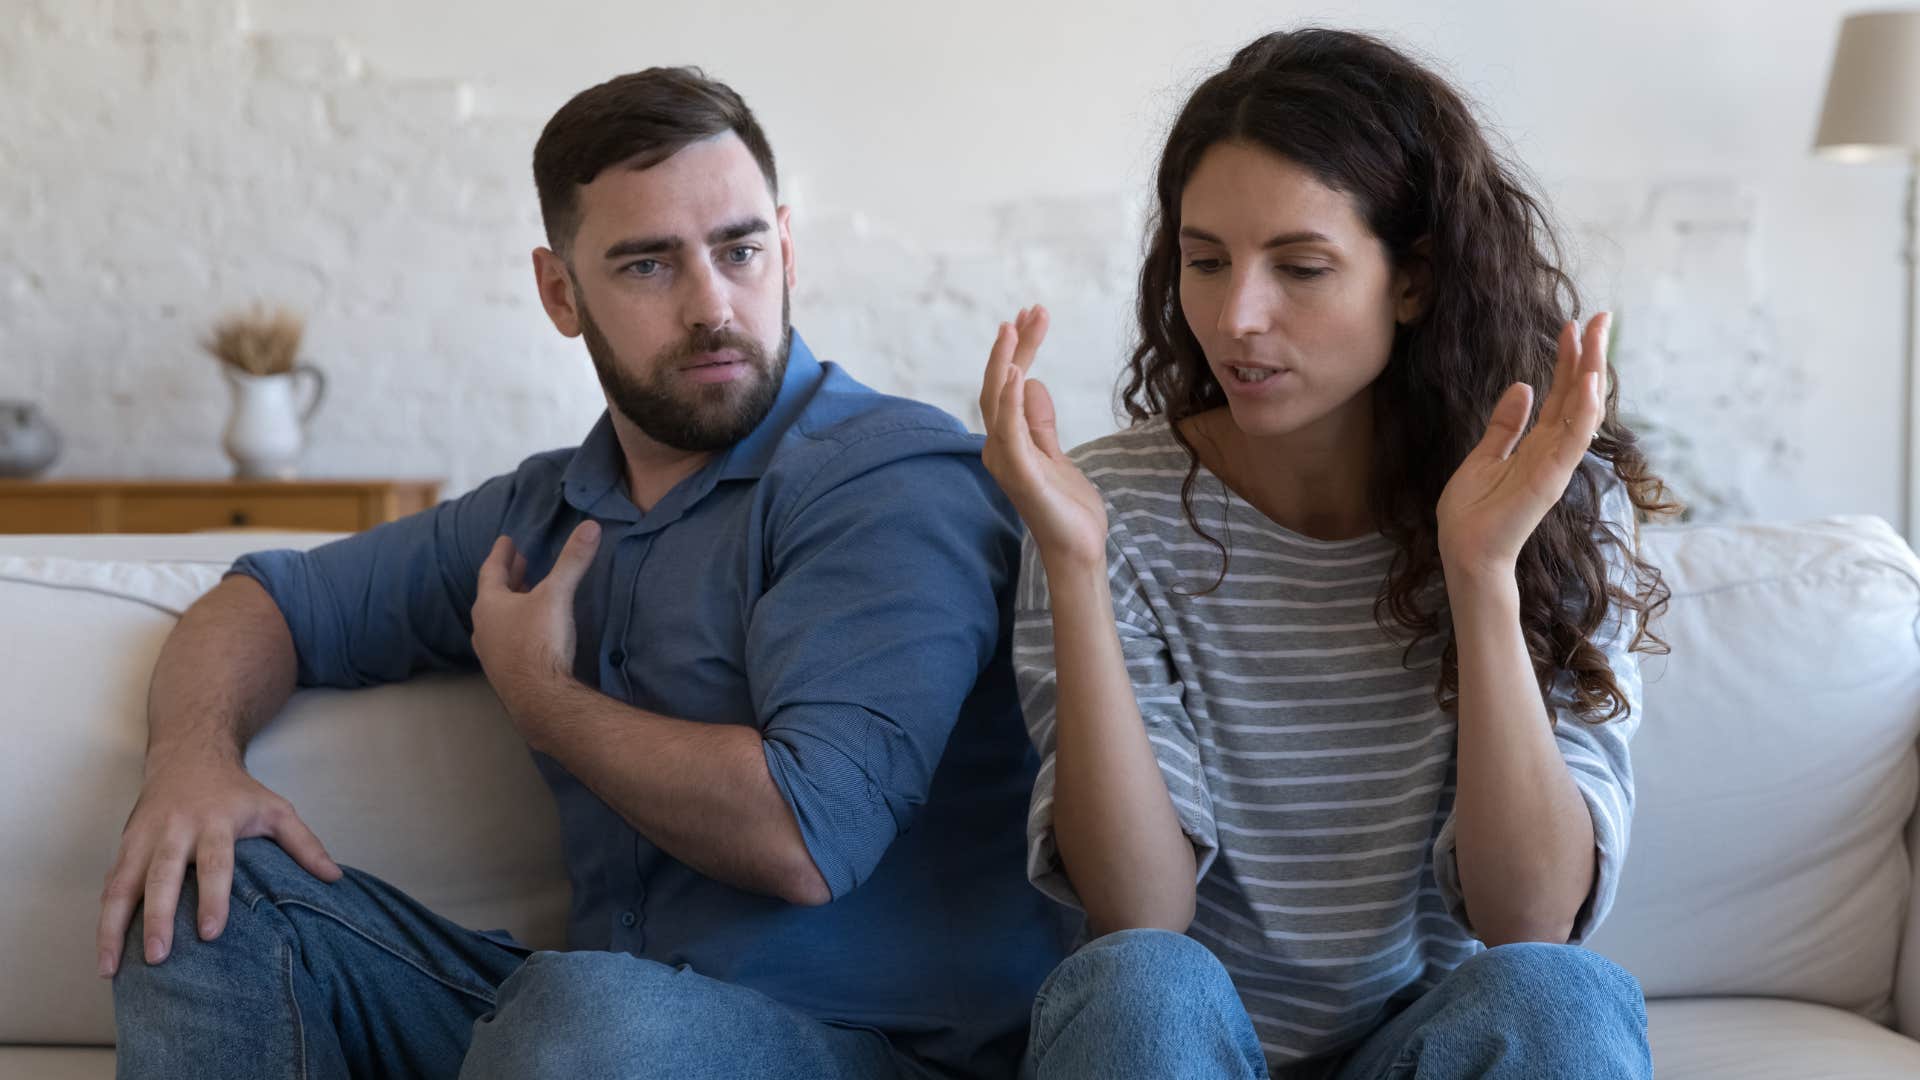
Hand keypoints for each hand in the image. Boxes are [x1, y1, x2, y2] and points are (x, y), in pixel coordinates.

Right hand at [98, 754, 339, 976]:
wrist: (190, 754)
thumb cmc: (238, 791)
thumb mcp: (276, 809)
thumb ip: (305, 844)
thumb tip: (335, 878)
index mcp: (216, 821)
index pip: (215, 862)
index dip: (214, 897)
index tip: (212, 932)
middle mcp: (176, 829)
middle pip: (163, 875)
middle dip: (159, 917)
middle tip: (158, 956)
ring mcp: (145, 837)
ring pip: (123, 883)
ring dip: (114, 926)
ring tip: (110, 968)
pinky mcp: (126, 844)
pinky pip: (110, 884)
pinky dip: (104, 916)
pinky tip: (104, 949)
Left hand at [471, 520, 599, 723]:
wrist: (538, 699)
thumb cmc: (540, 643)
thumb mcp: (558, 595)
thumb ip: (573, 561)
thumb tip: (591, 526)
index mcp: (490, 605)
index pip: (491, 571)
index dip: (501, 553)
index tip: (506, 540)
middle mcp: (484, 628)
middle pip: (493, 595)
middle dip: (508, 577)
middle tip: (519, 562)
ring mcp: (491, 653)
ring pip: (498, 620)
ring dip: (512, 604)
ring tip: (526, 594)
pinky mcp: (504, 673)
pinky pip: (506, 641)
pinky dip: (516, 628)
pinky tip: (530, 633)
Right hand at [979, 306, 1108, 568]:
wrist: (1078, 549)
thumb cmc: (1067, 508)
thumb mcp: (1055, 454)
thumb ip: (1039, 422)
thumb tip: (1032, 382)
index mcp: (1006, 442)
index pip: (1007, 387)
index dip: (1016, 351)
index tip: (1031, 318)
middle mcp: (998, 449)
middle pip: (1000, 386)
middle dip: (1014, 346)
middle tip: (1031, 311)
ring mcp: (1006, 461)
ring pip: (998, 401)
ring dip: (1006, 362)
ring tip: (1015, 326)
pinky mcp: (1021, 475)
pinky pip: (1011, 432)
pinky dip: (1012, 401)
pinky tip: (1020, 373)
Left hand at [1437, 314, 1609, 579]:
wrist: (1464, 551)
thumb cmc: (1472, 513)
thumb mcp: (1483, 456)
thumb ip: (1505, 425)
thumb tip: (1522, 387)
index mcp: (1537, 443)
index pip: (1560, 394)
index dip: (1568, 359)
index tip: (1574, 325)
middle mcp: (1552, 450)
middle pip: (1577, 395)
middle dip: (1590, 355)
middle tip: (1601, 317)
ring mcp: (1555, 464)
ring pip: (1582, 410)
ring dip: (1592, 373)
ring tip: (1598, 336)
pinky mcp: (1550, 479)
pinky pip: (1572, 439)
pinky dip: (1583, 411)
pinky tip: (1590, 382)